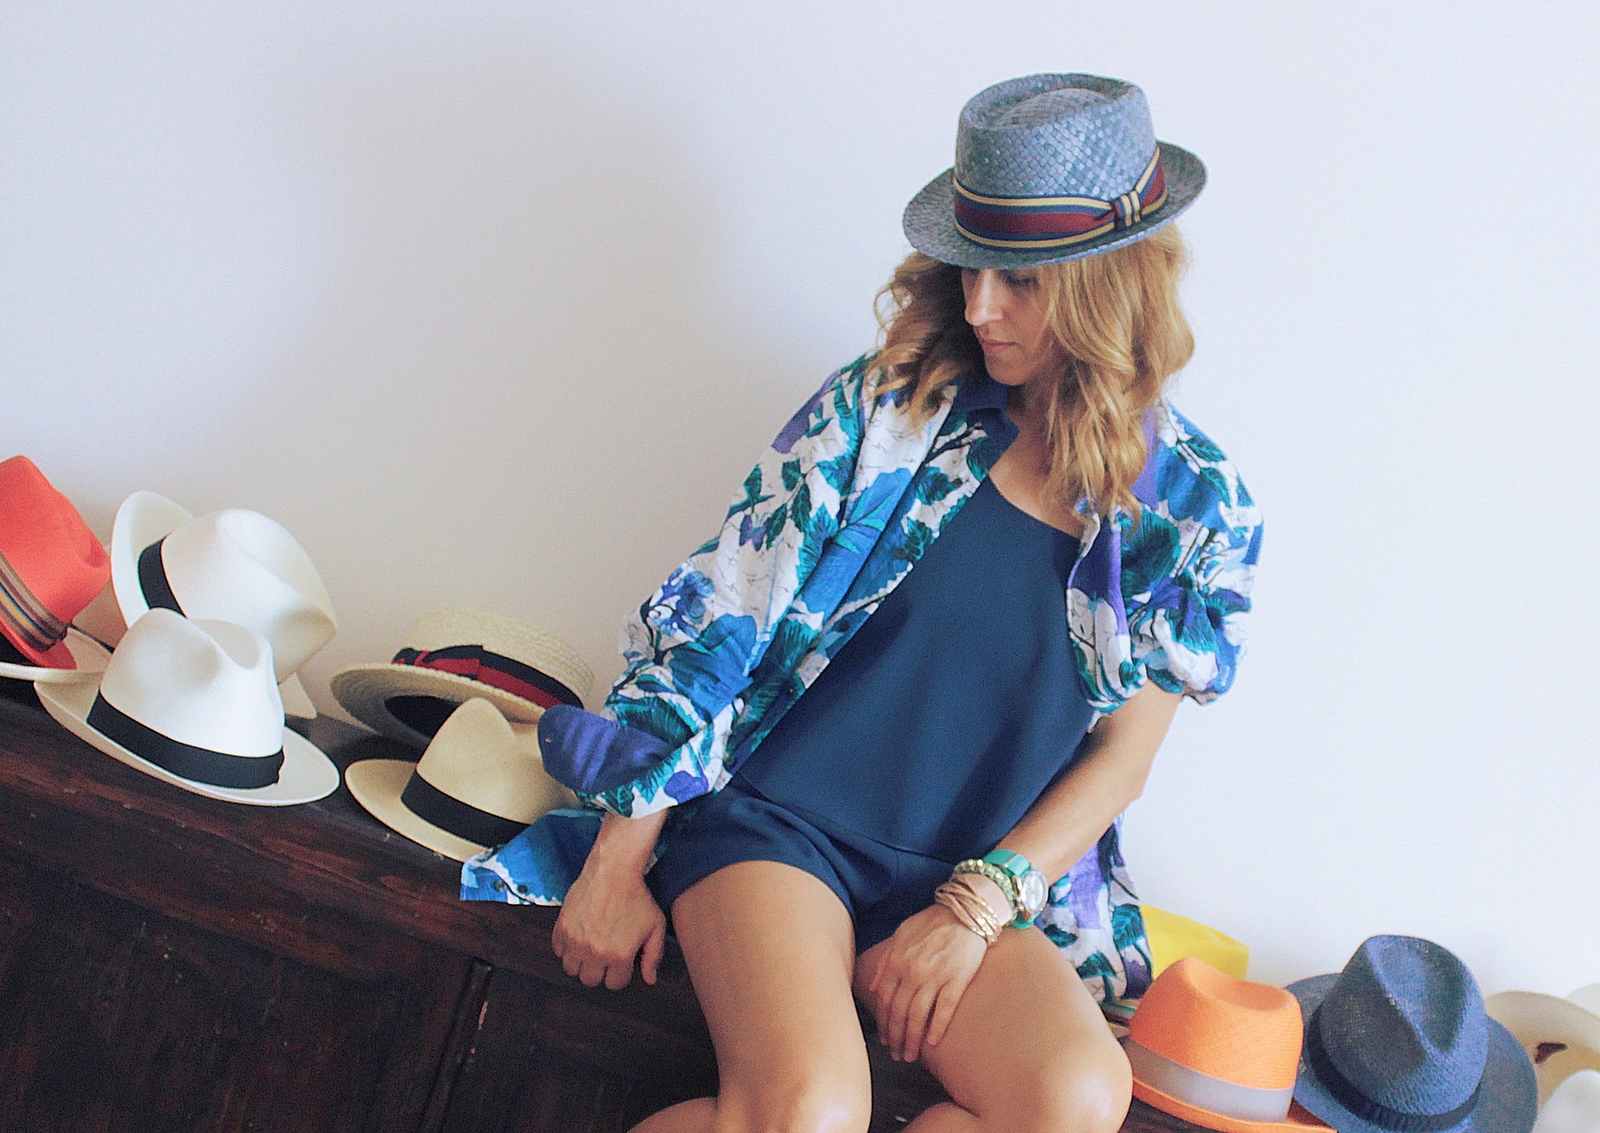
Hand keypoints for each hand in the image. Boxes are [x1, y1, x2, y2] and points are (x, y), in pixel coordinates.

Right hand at [551, 857, 666, 989]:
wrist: (614, 871)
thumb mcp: (655, 926)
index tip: (621, 960)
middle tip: (605, 955)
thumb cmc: (636, 896)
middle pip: (590, 981)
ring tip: (591, 947)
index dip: (620, 973)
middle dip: (599, 971)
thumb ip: (653, 956)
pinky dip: (566, 947)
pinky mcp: (562, 928)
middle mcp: (595, 952)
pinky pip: (558, 950)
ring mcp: (576, 941)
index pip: (614, 984)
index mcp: (620, 955)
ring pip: (571, 969)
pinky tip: (579, 936)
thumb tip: (650, 979)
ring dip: (581, 962)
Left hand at [861, 903, 988, 1062]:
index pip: (884, 1000)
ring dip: (912, 1039)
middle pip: (899, 1012)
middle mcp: (912, 971)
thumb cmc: (932, 922)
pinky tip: (932, 1044)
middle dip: (895, 1037)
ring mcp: (935, 976)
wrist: (965, 910)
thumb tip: (873, 988)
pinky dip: (937, 1028)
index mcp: (897, 960)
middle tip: (896, 1054)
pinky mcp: (957, 980)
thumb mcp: (901, 934)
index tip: (884, 1038)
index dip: (883, 1023)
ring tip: (910, 1055)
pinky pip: (944, 1010)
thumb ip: (885, 960)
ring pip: (918, 1016)